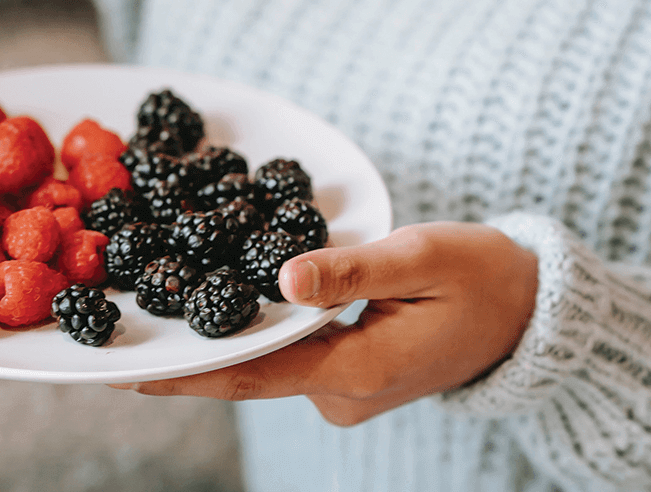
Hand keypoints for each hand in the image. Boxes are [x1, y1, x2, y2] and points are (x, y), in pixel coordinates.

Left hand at [110, 221, 538, 425]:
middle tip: (124, 332)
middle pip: (249, 372)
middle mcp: (344, 393)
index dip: (187, 375)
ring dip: (223, 338)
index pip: (253, 375)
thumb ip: (352, 269)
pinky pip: (289, 357)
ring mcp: (346, 393)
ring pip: (268, 364)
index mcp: (359, 369)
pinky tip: (225, 305)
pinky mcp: (348, 378)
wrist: (526, 316)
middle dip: (188, 354)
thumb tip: (284, 276)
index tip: (128, 374)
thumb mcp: (421, 257)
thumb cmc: (482, 277)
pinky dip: (259, 333)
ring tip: (160, 309)